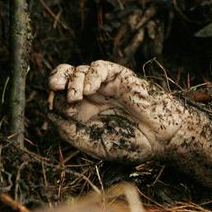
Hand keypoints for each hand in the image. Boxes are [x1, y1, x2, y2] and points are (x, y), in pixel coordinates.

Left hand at [47, 60, 188, 163]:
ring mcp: (105, 86)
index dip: (56, 102)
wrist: (162, 139)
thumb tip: (48, 115)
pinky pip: (99, 67)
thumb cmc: (132, 144)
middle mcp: (91, 98)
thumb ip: (71, 132)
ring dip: (73, 80)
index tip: (65, 113)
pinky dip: (91, 74)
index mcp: (83, 114)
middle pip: (65, 78)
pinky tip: (91, 89)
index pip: (59, 99)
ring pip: (79, 71)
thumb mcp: (95, 145)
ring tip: (76, 96)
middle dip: (56, 78)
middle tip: (54, 86)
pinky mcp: (119, 76)